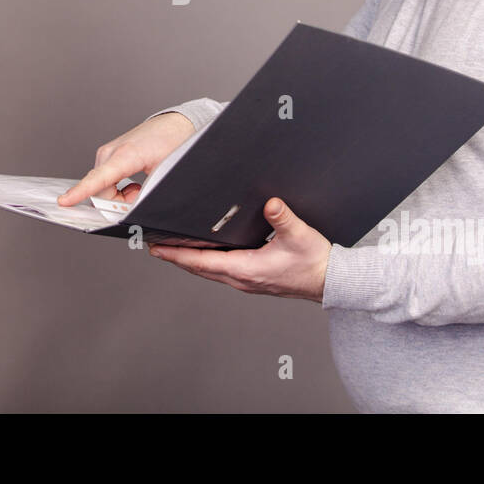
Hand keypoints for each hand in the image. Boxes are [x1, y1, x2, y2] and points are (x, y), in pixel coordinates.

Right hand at [58, 112, 195, 206]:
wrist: (176, 124)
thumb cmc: (173, 144)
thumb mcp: (164, 174)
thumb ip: (146, 195)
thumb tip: (134, 212)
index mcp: (126, 155)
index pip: (99, 178)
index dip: (81, 192)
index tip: (64, 201)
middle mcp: (110, 152)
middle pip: (99, 192)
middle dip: (115, 204)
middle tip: (138, 198)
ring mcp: (107, 154)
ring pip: (101, 188)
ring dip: (117, 197)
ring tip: (138, 189)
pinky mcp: (108, 156)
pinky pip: (104, 182)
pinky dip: (116, 190)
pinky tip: (132, 185)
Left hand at [148, 198, 330, 302]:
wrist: (330, 281)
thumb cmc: (315, 262)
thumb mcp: (300, 236)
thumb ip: (283, 218)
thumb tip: (270, 203)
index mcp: (247, 269)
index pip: (203, 261)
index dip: (177, 254)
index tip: (156, 248)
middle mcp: (241, 278)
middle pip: (199, 267)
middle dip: (175, 256)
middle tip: (153, 245)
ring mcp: (246, 280)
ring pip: (208, 270)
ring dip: (188, 259)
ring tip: (169, 248)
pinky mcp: (251, 277)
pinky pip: (220, 270)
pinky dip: (204, 261)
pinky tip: (201, 252)